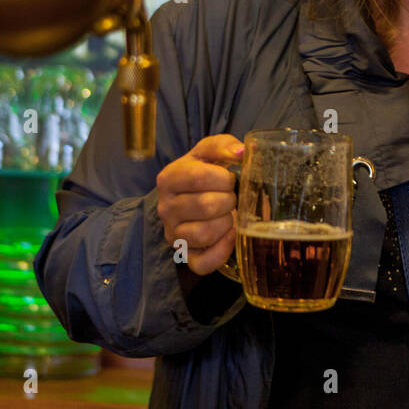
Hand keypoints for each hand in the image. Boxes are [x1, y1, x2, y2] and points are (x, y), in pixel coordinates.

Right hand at [154, 134, 243, 275]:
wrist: (191, 199)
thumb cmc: (204, 174)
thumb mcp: (208, 153)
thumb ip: (223, 145)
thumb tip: (243, 151)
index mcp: (169, 179)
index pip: (198, 176)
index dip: (223, 178)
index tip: (230, 178)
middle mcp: (165, 208)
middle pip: (205, 205)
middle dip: (229, 200)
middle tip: (231, 197)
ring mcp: (173, 235)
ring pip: (204, 234)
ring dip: (226, 223)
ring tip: (228, 214)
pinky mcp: (185, 256)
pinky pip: (204, 263)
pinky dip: (223, 250)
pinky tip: (229, 236)